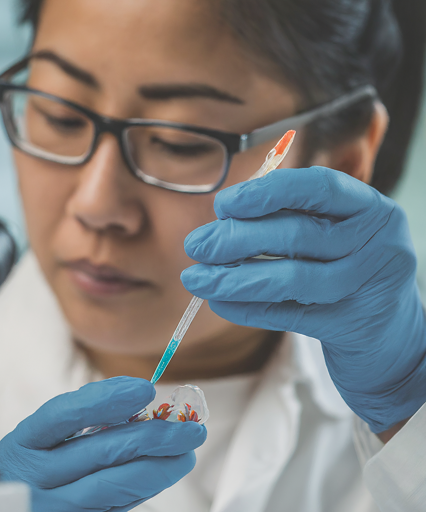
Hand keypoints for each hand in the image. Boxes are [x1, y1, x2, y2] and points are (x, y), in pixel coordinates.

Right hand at [0, 376, 206, 511]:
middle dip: (153, 438)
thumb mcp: (44, 435)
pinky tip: (161, 475)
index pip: (65, 414)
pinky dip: (142, 491)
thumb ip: (84, 415)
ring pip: (111, 488)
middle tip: (190, 430)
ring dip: (157, 468)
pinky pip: (113, 509)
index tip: (146, 389)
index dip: (106, 398)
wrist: (9, 511)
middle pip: (99, 452)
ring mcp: (49, 509)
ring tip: (186, 454)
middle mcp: (32, 478)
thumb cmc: (35, 464)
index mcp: (24, 443)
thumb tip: (140, 396)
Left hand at [181, 166, 425, 433]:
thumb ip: (288, 220)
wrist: (388, 333)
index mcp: (369, 208)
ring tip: (195, 279)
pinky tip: (219, 302)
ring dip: (233, 279)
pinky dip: (247, 308)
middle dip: (236, 239)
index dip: (266, 193)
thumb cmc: (346, 269)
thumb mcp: (331, 234)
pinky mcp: (349, 326)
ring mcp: (366, 287)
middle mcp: (376, 242)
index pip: (317, 187)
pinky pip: (288, 315)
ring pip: (290, 279)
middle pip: (297, 235)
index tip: (223, 204)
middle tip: (195, 245)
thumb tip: (221, 222)